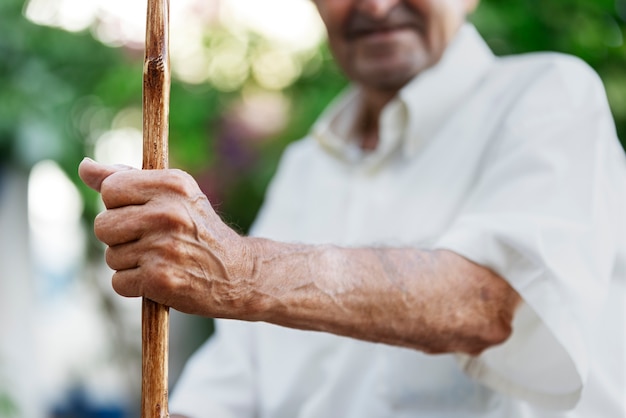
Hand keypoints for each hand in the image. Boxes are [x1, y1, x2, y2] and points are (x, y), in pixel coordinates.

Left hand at [78, 158, 257, 317]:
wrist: (238, 273)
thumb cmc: (199, 230)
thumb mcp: (174, 195)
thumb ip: (128, 179)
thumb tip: (85, 167)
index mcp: (173, 184)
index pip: (111, 189)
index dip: (119, 204)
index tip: (141, 213)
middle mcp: (169, 212)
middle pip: (103, 225)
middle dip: (119, 237)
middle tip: (150, 240)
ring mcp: (164, 247)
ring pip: (111, 256)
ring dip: (129, 263)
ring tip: (160, 260)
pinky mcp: (160, 279)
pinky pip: (119, 282)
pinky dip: (135, 286)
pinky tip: (160, 279)